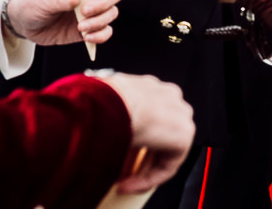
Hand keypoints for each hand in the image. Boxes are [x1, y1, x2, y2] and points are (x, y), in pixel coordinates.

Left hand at [7, 0, 122, 46]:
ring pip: (111, 14)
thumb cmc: (34, 5)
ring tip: (80, 28)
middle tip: (84, 11)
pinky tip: (87, 38)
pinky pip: (105, 32)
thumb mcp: (43, 0)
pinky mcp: (89, 29)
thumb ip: (60, 0)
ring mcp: (92, 12)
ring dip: (99, 21)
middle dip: (104, 4)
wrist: (25, 24)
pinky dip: (101, 36)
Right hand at [98, 72, 194, 192]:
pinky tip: (129, 184)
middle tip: (119, 172)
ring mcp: (180, 114)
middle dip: (137, 157)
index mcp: (149, 86)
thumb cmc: (99, 103)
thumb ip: (102, 117)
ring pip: (164, 149)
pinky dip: (150, 177)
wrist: (112, 103)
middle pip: (158, 134)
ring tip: (122, 183)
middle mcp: (168, 97)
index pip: (145, 116)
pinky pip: (169, 162)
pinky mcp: (184, 134)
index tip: (111, 154)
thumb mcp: (97, 109)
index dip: (128, 141)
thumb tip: (88, 130)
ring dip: (143, 169)